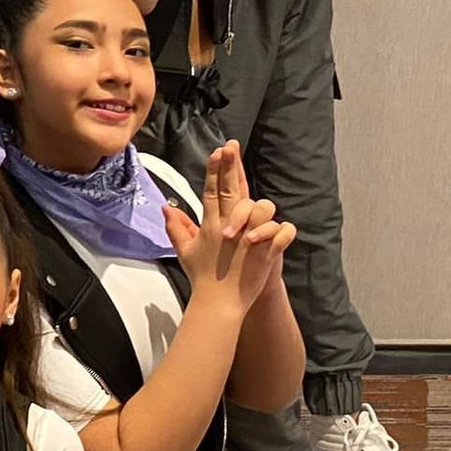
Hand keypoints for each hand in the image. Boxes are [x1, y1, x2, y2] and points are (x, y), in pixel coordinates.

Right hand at [164, 141, 295, 316]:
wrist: (219, 304)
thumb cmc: (202, 278)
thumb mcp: (184, 251)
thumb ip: (176, 227)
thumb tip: (166, 208)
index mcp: (210, 225)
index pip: (212, 191)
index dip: (215, 169)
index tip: (218, 151)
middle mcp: (229, 228)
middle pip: (231, 191)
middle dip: (230, 166)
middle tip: (231, 146)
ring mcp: (248, 239)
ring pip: (261, 209)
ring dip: (263, 209)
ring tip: (260, 213)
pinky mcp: (265, 253)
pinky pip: (282, 233)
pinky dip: (284, 232)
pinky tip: (282, 232)